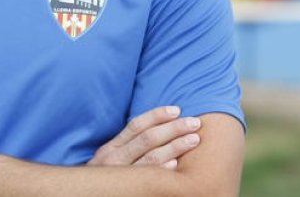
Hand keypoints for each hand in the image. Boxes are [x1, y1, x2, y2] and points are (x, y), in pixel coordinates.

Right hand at [87, 106, 201, 169]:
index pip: (137, 126)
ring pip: (151, 158)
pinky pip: (148, 179)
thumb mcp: (108, 158)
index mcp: (111, 147)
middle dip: (173, 128)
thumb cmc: (104, 178)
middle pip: (148, 138)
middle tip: (195, 123)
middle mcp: (114, 159)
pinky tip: (177, 165)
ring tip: (194, 140)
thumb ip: (126, 146)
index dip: (158, 115)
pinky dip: (163, 170)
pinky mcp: (129, 190)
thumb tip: (155, 129)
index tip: (177, 110)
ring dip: (175, 146)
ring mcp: (121, 175)